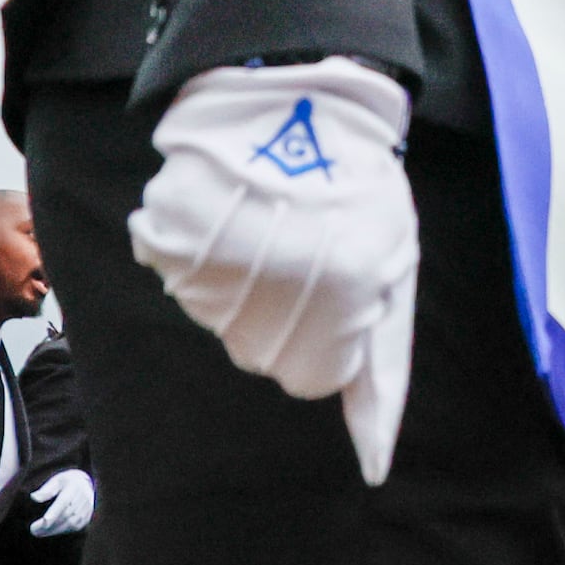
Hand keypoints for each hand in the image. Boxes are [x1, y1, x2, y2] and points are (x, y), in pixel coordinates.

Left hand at [30, 467, 95, 537]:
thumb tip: (33, 497)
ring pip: (70, 523)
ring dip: (54, 530)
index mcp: (74, 487)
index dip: (54, 513)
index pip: (64, 501)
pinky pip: (74, 527)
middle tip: (33, 530)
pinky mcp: (86, 517)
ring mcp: (86, 509)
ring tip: (39, 533)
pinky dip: (62, 530)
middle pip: (65, 515)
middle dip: (50, 524)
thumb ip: (45, 490)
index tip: (43, 521)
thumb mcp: (55, 481)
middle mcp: (83, 498)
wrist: (84, 484)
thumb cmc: (64, 483)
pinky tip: (51, 531)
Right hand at [134, 61, 419, 482]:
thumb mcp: (394, 274)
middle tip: (300, 244)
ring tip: (265, 219)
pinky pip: (179, 274)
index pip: (311, 378)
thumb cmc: (357, 187)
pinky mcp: (169, 240)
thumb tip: (373, 468)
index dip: (327, 331)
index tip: (336, 280)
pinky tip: (229, 207)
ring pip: (218, 318)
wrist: (296, 96)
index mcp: (343, 308)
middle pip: (261, 353)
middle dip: (282, 311)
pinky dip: (197, 249)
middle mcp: (277, 298)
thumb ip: (383, 375)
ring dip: (237, 280)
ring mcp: (216, 270)